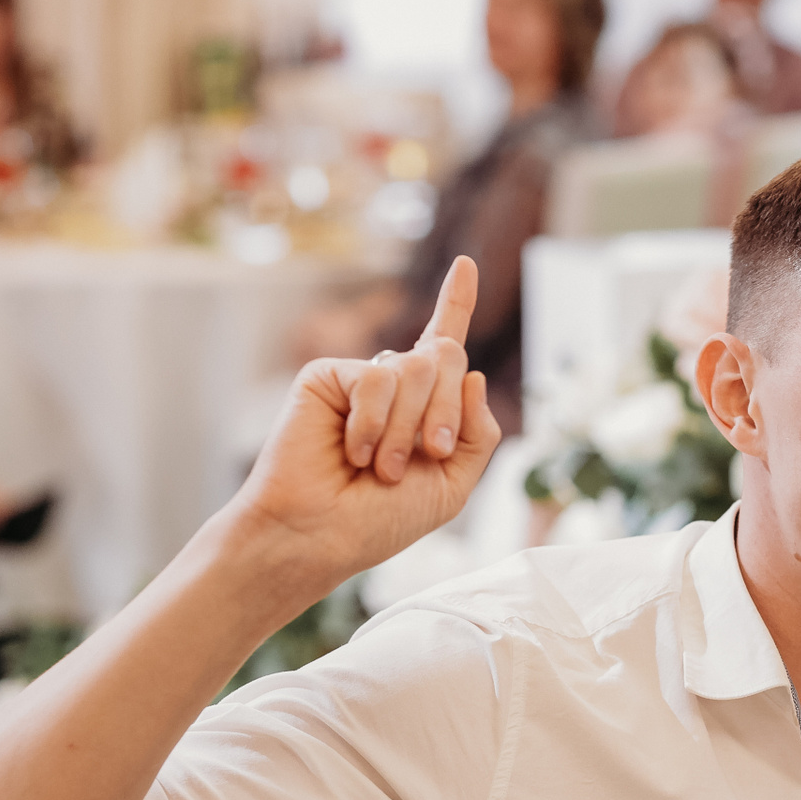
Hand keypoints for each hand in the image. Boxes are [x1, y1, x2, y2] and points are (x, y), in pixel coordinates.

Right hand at [231, 256, 500, 590]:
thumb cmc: (380, 520)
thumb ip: (479, 434)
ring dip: (409, 428)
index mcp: (424, 407)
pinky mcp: (327, 376)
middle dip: (449, 411)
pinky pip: (377, 378)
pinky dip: (374, 422)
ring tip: (382, 468)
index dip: (456, 303)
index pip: (444, 345)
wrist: (321, 535)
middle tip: (432, 453)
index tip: (466, 264)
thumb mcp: (453, 485)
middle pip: (448, 357)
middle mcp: (393, 386)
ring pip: (417, 368)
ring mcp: (360, 378)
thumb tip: (474, 374)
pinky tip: (352, 451)